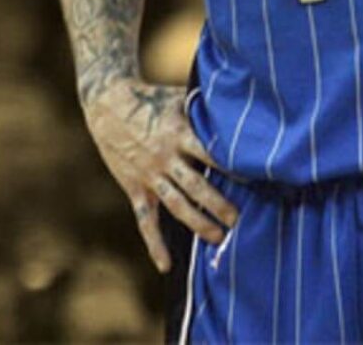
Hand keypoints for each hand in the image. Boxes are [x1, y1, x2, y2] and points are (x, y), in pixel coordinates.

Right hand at [83, 80, 236, 271]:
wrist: (108, 105)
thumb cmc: (151, 98)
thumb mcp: (178, 98)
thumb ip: (203, 108)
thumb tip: (235, 101)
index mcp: (179, 133)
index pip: (211, 154)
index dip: (231, 167)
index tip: (254, 179)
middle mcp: (165, 157)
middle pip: (196, 186)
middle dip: (219, 204)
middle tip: (239, 220)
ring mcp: (149, 175)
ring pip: (177, 205)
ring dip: (198, 223)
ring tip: (218, 238)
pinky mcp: (134, 188)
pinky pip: (146, 220)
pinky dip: (154, 244)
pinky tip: (165, 265)